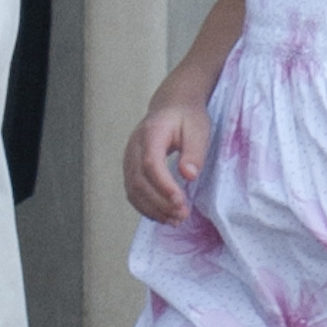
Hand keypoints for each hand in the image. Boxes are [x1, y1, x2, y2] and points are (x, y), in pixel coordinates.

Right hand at [124, 92, 212, 222]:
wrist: (171, 106)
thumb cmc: (186, 118)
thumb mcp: (198, 129)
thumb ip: (194, 152)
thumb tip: (189, 176)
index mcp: (151, 134)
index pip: (150, 164)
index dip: (163, 185)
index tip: (180, 201)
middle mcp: (134, 147)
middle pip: (139, 181)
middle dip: (160, 203)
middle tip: (182, 215)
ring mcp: (129, 159)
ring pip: (133, 190)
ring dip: (153, 209)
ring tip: (175, 220)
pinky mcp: (130, 169)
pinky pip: (133, 192)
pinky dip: (146, 208)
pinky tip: (164, 216)